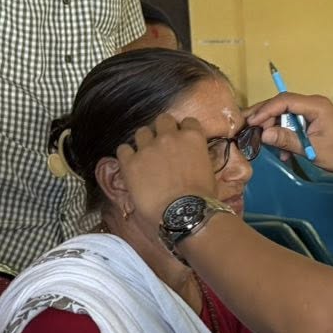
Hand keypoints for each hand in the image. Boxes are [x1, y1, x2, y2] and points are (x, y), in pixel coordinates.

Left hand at [114, 115, 219, 230]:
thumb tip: (194, 158)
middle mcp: (169, 136)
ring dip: (144, 141)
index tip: (182, 140)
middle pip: (163, 120)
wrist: (183, 213)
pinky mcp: (130, 162)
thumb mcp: (208, 171)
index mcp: (192, 137)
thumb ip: (198, 157)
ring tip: (146, 156)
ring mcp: (148, 148)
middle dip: (163, 130)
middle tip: (163, 145)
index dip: (184, 131)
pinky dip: (127, 155)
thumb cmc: (202, 198)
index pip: (188, 122)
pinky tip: (131, 165)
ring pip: (141, 132)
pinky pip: (123, 149)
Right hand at [246, 92, 332, 181]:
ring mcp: (311, 111)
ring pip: (284, 114)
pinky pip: (291, 122)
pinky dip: (284, 135)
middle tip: (247, 128)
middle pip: (281, 104)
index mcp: (315, 105)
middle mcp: (312, 103)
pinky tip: (283, 153)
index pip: (284, 100)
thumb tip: (263, 134)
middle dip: (264, 116)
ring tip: (264, 143)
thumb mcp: (311, 148)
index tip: (252, 123)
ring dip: (274, 128)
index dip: (266, 110)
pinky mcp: (310, 120)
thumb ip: (287, 140)